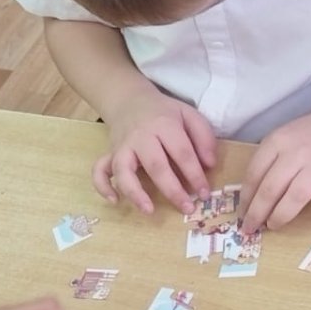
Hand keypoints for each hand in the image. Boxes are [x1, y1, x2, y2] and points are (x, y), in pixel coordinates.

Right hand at [94, 89, 216, 215]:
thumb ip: (203, 137)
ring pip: (123, 171)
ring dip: (135, 193)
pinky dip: (103, 186)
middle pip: (155, 165)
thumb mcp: (189, 115)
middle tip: (187, 208)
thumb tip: (210, 164)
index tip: (204, 193)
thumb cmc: (164, 112)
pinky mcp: (110, 154)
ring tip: (148, 210)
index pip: (182, 152)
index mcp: (164, 125)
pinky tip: (115, 201)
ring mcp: (122, 146)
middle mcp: (141, 137)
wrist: (129, 99)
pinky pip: (100, 170)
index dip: (195, 175)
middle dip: (172, 190)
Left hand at [240, 108, 310, 232]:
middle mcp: (297, 151)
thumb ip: (271, 160)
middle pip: (270, 188)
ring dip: (281, 215)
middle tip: (251, 228)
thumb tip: (251, 198)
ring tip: (273, 224)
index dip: (246, 198)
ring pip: (296, 196)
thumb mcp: (287, 137)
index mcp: (278, 140)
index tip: (242, 213)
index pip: (254, 174)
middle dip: (257, 213)